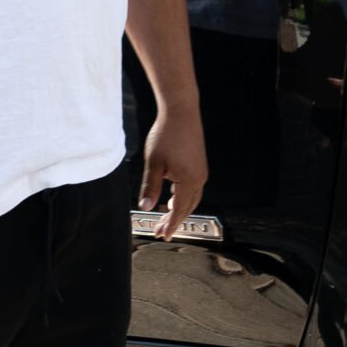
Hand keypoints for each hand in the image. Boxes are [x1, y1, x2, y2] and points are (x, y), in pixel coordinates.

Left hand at [139, 104, 208, 240]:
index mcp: (189, 180)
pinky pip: (192, 187)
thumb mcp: (153, 163)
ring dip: (178, 209)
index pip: (179, 210)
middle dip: (173, 220)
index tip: (164, 235)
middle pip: (187, 207)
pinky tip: (171, 197)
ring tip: (164, 217)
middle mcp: (199, 178)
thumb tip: (145, 206)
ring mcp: (201, 171)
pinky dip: (182, 197)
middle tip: (160, 230)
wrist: (181, 111)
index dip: (171, 225)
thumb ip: (150, 187)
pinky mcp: (199, 164)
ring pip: (191, 198)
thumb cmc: (167, 134)